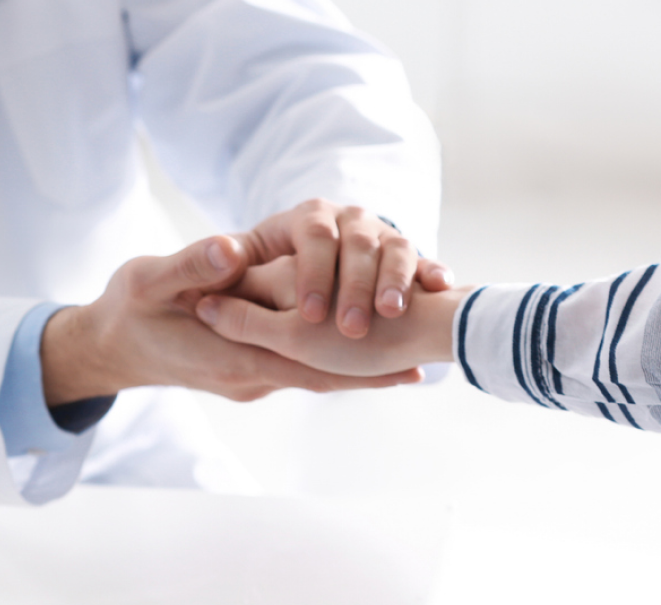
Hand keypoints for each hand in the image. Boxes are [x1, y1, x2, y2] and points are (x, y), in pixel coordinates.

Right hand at [40, 236, 423, 404]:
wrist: (107, 345)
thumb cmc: (128, 309)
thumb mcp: (148, 281)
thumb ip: (190, 267)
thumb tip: (230, 249)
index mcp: (228, 356)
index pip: (304, 366)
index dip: (355, 367)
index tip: (402, 362)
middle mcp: (246, 376)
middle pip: (320, 380)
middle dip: (369, 375)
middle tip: (424, 368)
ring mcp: (246, 378)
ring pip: (311, 377)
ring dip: (354, 373)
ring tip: (406, 365)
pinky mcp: (245, 370)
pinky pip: (296, 370)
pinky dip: (329, 365)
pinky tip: (355, 353)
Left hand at [233, 200, 453, 338]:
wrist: (299, 288)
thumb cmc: (259, 293)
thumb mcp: (239, 283)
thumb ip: (219, 280)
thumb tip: (221, 259)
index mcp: (305, 219)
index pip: (313, 236)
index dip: (312, 274)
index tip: (310, 315)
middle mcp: (345, 221)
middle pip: (357, 245)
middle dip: (355, 287)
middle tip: (350, 329)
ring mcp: (378, 235)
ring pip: (393, 250)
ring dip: (393, 281)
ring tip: (390, 314)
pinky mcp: (404, 256)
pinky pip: (422, 260)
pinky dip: (431, 271)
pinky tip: (440, 284)